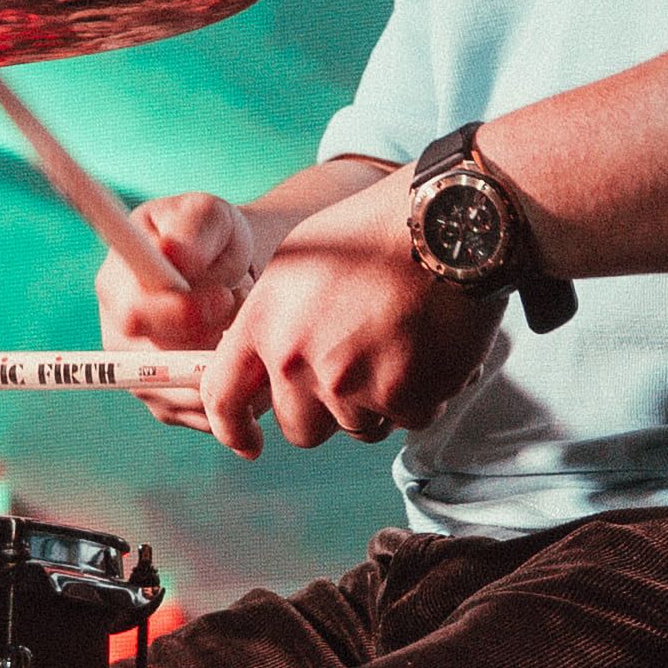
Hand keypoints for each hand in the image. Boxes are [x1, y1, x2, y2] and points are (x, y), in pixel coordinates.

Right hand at [98, 192, 256, 426]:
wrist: (237, 272)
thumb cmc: (216, 238)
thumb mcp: (209, 215)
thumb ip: (193, 229)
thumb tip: (175, 257)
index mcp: (115, 286)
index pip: (132, 317)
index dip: (181, 313)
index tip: (225, 295)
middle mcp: (118, 340)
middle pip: (160, 370)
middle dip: (214, 347)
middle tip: (246, 316)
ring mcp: (141, 379)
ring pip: (190, 398)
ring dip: (233, 370)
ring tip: (252, 332)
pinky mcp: (171, 407)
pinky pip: (208, 419)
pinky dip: (241, 396)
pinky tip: (252, 360)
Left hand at [199, 175, 499, 458]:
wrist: (444, 224)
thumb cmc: (374, 234)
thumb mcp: (297, 265)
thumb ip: (274, 323)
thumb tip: (266, 368)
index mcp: (265, 322)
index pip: (222, 397)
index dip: (233, 430)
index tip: (250, 444)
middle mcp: (298, 359)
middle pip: (300, 429)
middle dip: (325, 413)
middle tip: (356, 374)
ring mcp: (351, 383)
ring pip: (358, 427)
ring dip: (378, 403)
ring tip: (399, 345)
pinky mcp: (404, 397)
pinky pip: (408, 420)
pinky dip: (423, 395)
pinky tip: (430, 349)